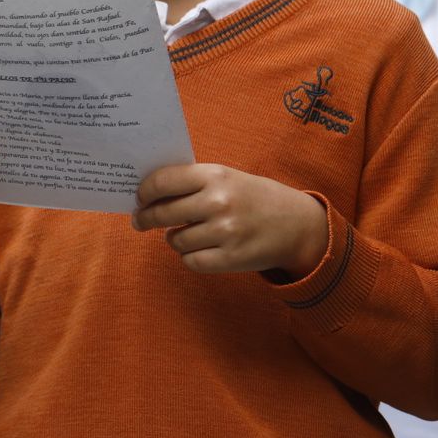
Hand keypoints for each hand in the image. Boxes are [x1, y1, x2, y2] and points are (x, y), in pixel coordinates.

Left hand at [133, 164, 327, 276]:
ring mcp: (225, 232)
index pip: (163, 181)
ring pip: (174, 240)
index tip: (139, 198)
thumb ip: (192, 182)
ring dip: (172, 238)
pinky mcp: (231, 258)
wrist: (298, 225)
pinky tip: (197, 249)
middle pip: (163, 213)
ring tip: (182, 233)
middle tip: (140, 221)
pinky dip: (189, 256)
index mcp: (215, 176)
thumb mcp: (227, 178)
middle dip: (145, 218)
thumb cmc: (254, 197)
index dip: (144, 191)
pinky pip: (191, 261)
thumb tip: (149, 193)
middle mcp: (219, 202)